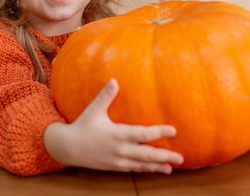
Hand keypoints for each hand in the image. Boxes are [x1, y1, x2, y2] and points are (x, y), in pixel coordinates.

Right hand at [45, 78, 183, 172]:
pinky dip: (146, 169)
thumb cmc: (82, 126)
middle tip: (180, 158)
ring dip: (157, 166)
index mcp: (116, 134)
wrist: (68, 147)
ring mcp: (118, 160)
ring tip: (171, 168)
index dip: (159, 132)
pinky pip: (134, 169)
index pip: (142, 134)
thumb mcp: (94, 110)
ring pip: (141, 164)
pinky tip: (156, 169)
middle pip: (146, 154)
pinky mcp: (115, 167)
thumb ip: (105, 96)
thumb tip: (114, 80)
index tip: (173, 130)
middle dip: (164, 156)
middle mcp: (119, 149)